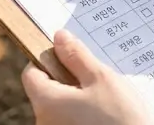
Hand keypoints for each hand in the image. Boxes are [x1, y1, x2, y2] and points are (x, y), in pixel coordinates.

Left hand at [21, 30, 149, 124]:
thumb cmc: (121, 118)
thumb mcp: (101, 79)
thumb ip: (77, 57)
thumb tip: (59, 38)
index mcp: (46, 102)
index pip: (31, 73)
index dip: (48, 60)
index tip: (70, 56)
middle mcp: (44, 121)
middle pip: (46, 90)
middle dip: (68, 79)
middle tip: (95, 77)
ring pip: (60, 106)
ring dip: (78, 97)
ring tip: (106, 98)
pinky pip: (70, 119)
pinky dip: (83, 113)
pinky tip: (105, 113)